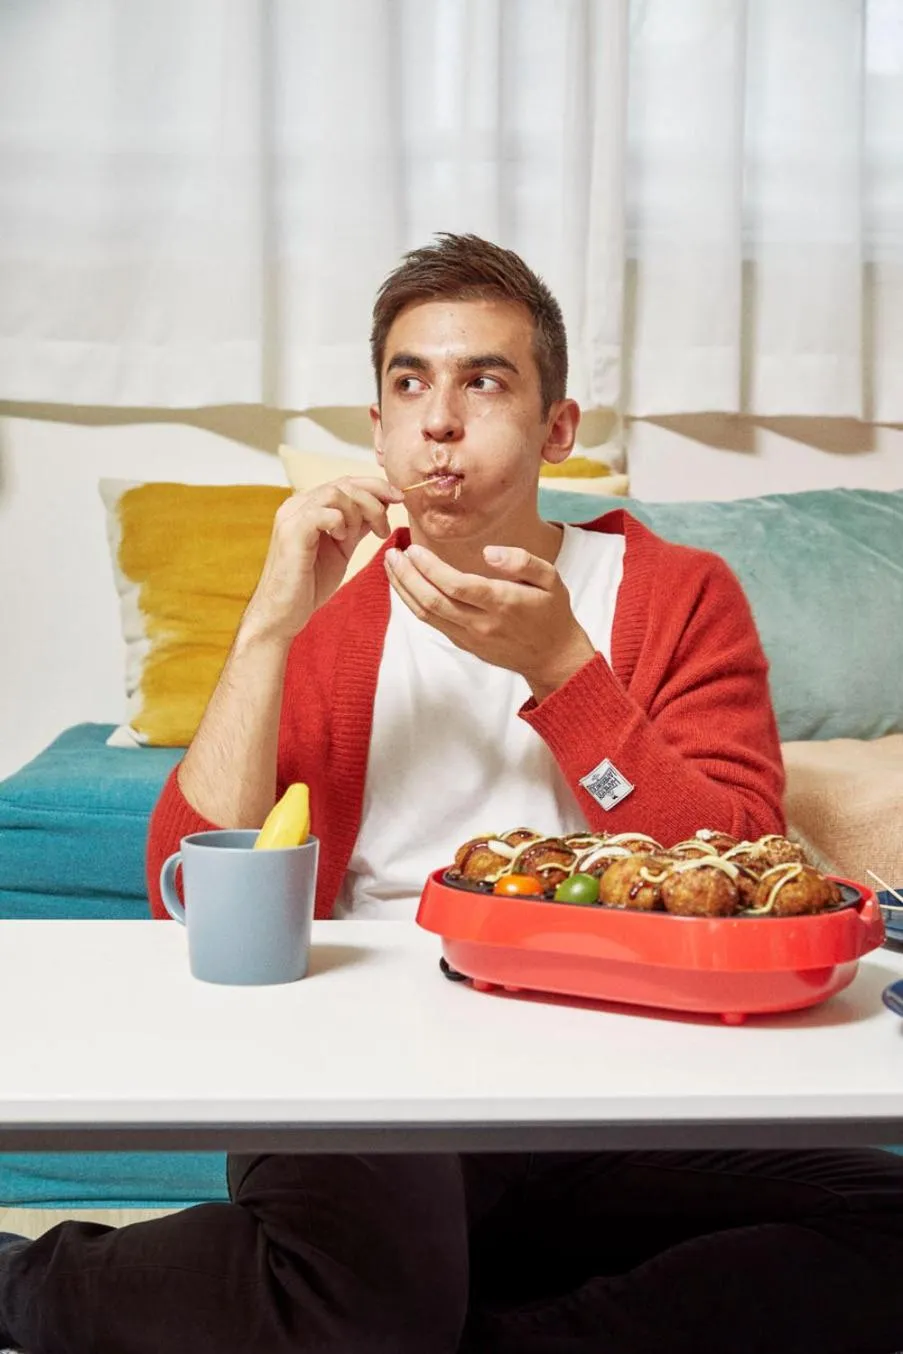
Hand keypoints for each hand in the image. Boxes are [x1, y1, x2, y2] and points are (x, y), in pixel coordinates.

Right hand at [243, 477, 402, 643]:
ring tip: (365, 537)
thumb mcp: (342, 548)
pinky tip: (342, 540)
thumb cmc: (310, 584)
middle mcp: (297, 505)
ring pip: (336, 494)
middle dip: (374, 501)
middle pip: (344, 484)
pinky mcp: (291, 532)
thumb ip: (357, 526)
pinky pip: (325, 513)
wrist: (283, 613)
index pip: (345, 482)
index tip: (399, 499)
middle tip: (384, 527)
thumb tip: (382, 506)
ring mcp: (292, 516)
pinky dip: (341, 523)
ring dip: (360, 513)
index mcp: (308, 506)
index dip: (376, 487)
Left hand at [384, 543, 595, 699]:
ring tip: (391, 566)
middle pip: (434, 601)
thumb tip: (489, 552)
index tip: (414, 549)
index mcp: (504, 603)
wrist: (553, 657)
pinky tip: (405, 585)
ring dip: (404, 590)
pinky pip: (432, 623)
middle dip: (408, 576)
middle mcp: (482, 623)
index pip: (458, 586)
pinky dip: (413, 604)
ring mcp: (470, 637)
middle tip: (392, 554)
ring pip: (427, 614)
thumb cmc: (552, 613)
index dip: (431, 568)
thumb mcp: (551, 579)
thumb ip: (523, 561)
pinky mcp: (464, 644)